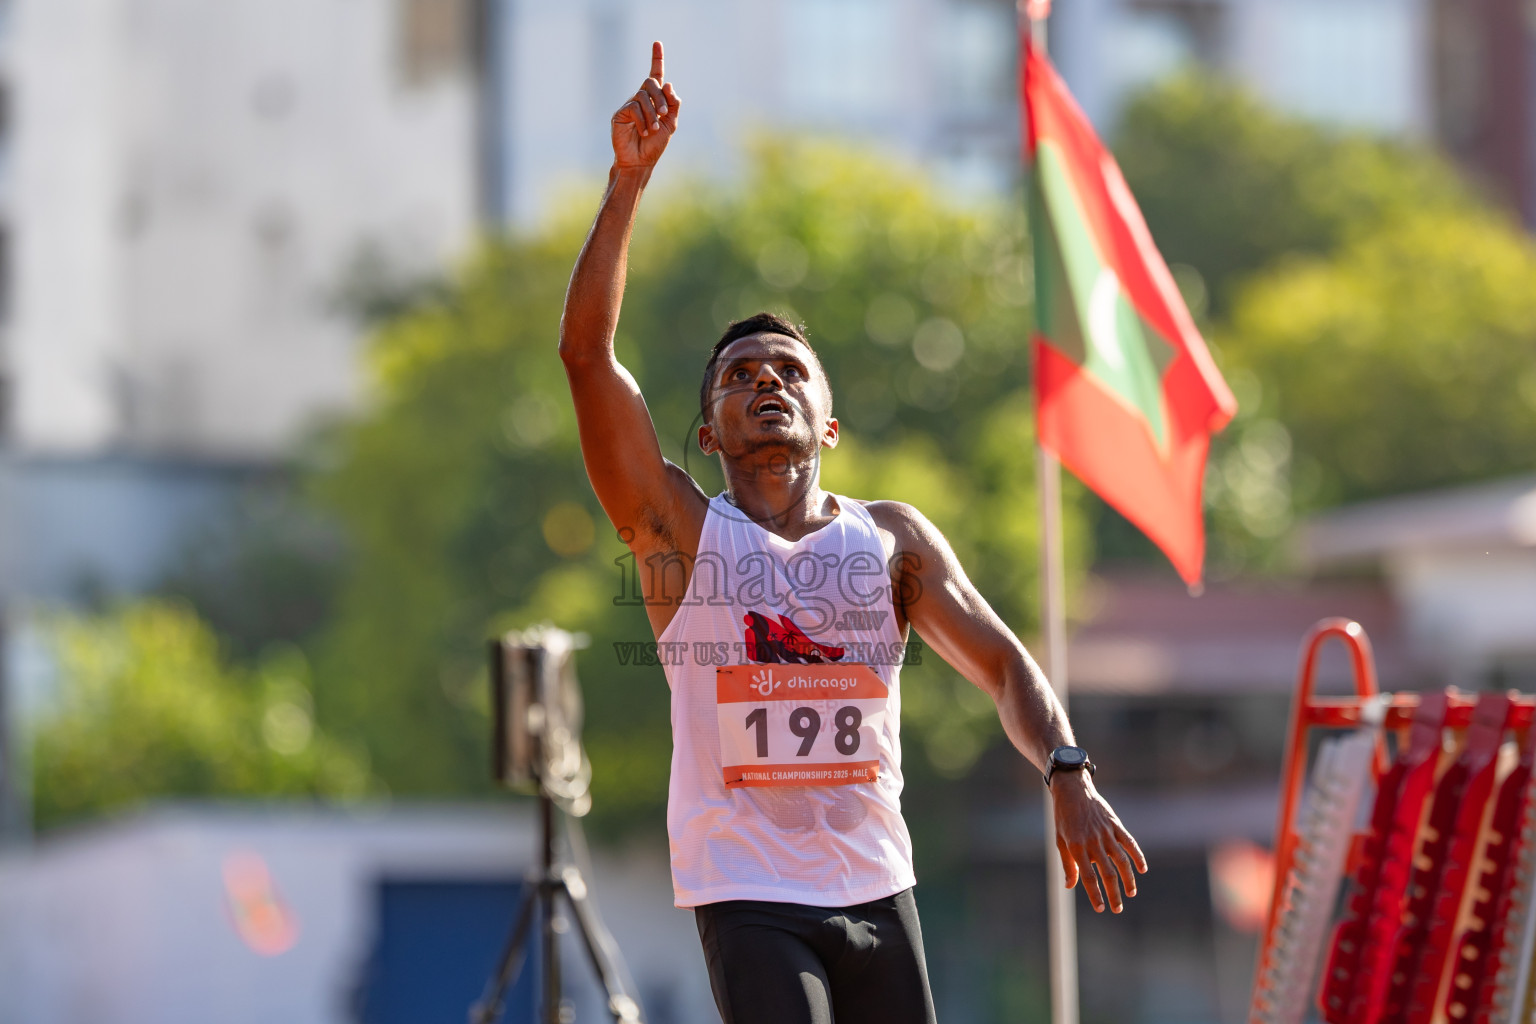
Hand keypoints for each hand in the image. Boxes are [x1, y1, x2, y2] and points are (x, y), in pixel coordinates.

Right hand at [612, 41, 680, 170]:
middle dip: (660, 96)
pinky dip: (643, 120)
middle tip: (664, 115)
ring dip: (652, 112)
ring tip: (654, 129)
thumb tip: (668, 84)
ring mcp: (629, 106)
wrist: (640, 162)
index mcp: (654, 100)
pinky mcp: (620, 114)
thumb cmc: (654, 145)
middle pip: (650, 82)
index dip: (657, 59)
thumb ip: (673, 105)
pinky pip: (633, 108)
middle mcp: (641, 99)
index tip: (657, 43)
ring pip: (643, 96)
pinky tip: (644, 132)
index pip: (656, 75)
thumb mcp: (670, 124)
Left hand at [1049, 773, 1146, 913]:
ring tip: (1131, 894)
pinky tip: (1142, 870)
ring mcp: (1106, 833)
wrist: (1073, 790)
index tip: (1101, 909)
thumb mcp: (1060, 840)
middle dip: (1114, 893)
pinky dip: (1138, 857)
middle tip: (1118, 909)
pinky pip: (1130, 843)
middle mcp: (1093, 842)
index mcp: (1077, 847)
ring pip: (1121, 861)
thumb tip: (1070, 886)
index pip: (1088, 877)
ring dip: (1128, 880)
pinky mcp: (1115, 825)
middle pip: (1107, 873)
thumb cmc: (1063, 817)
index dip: (1095, 894)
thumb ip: (1068, 864)